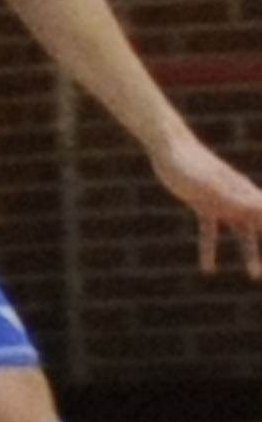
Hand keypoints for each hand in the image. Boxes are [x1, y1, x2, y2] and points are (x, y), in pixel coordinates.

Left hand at [160, 132, 261, 276]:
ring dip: (248, 251)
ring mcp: (222, 201)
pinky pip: (210, 230)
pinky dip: (210, 248)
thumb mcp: (211, 187)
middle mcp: (239, 197)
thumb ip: (237, 199)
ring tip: (254, 274)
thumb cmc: (191, 164)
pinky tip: (208, 269)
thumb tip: (260, 208)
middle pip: (261, 224)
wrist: (169, 147)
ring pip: (240, 231)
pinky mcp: (203, 203)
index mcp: (245, 192)